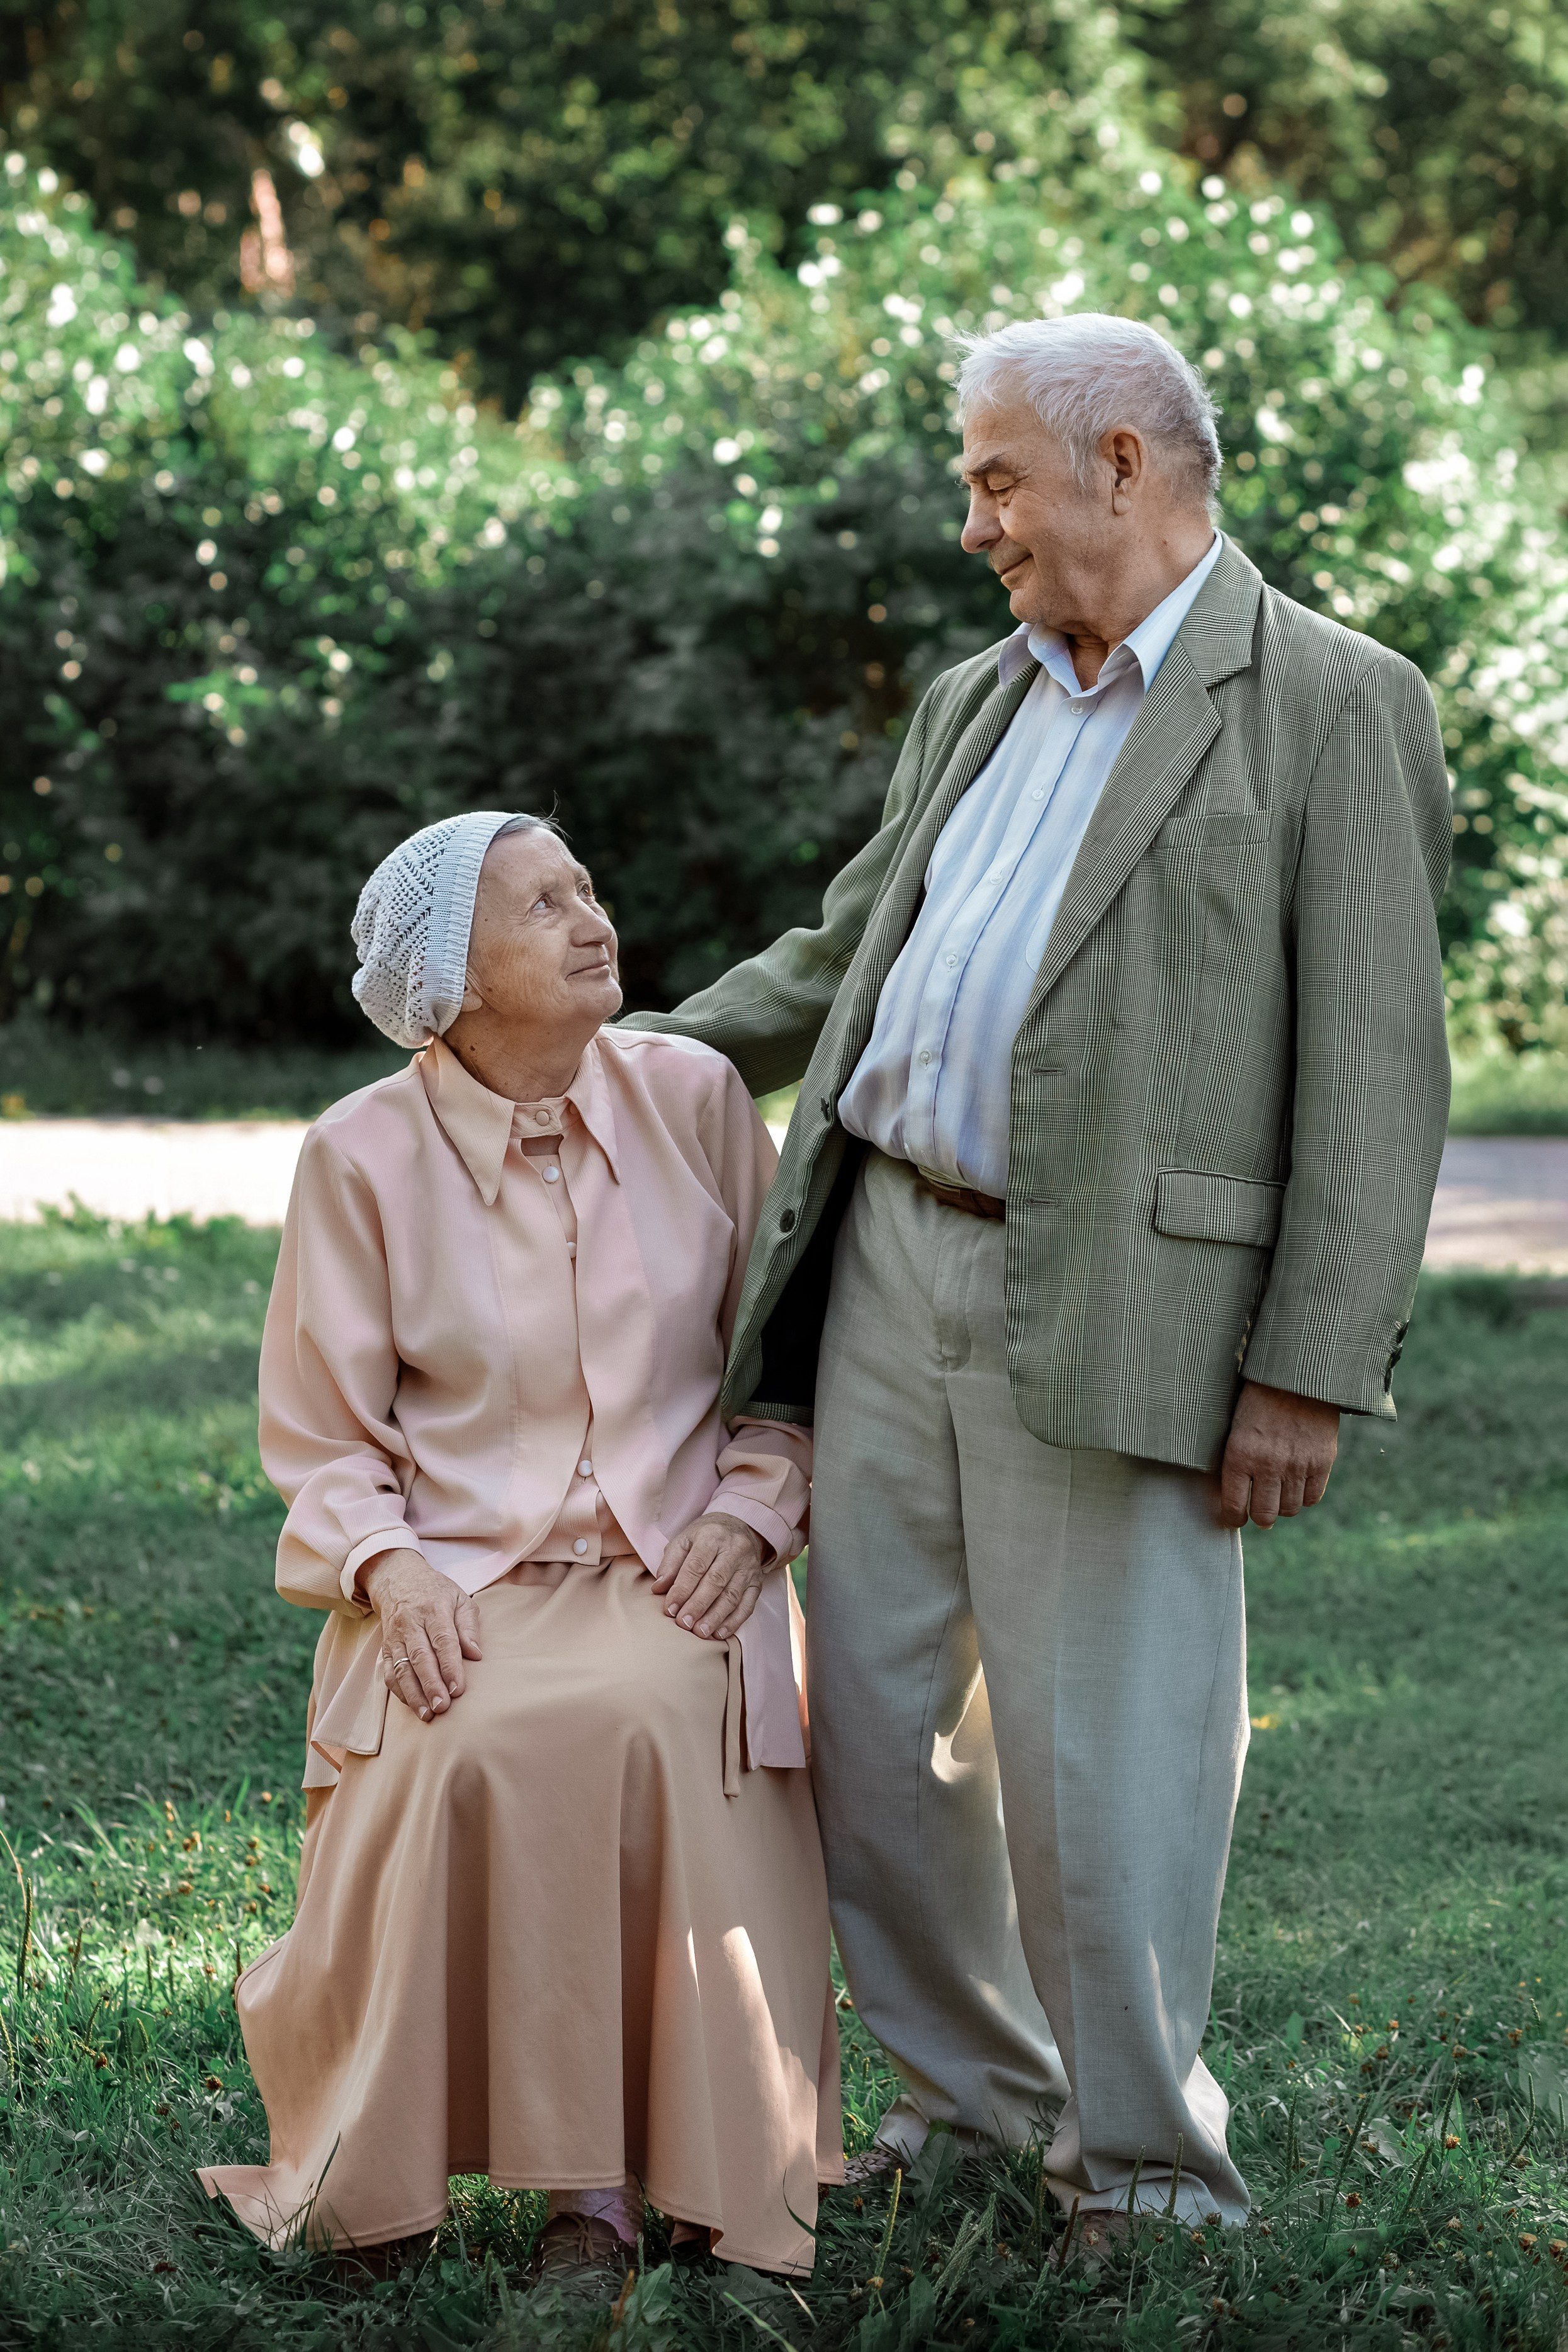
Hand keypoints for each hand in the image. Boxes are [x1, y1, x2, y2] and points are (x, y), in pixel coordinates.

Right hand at [359, 1547, 482, 1719]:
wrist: (398, 1579)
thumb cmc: (436, 1593)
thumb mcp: (460, 1599)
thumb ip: (469, 1626)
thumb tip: (476, 1654)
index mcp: (434, 1609)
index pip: (442, 1640)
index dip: (450, 1666)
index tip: (458, 1689)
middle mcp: (411, 1623)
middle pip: (420, 1657)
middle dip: (431, 1685)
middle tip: (442, 1707)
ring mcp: (395, 1636)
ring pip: (402, 1668)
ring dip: (413, 1694)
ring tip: (427, 1715)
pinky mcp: (386, 1647)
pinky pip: (389, 1672)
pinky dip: (399, 1691)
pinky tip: (412, 1705)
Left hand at [651, 1513, 768, 1639]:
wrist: (738, 1528)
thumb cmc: (706, 1537)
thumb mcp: (684, 1540)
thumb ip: (670, 1564)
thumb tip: (658, 1589)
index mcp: (712, 1536)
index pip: (696, 1565)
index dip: (682, 1589)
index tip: (670, 1609)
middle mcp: (734, 1550)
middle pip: (716, 1581)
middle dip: (698, 1605)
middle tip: (684, 1623)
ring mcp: (748, 1567)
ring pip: (732, 1595)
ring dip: (715, 1617)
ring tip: (700, 1632)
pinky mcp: (757, 1582)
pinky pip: (748, 1604)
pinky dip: (734, 1621)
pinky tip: (719, 1633)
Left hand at [1217, 1381, 1339, 1529]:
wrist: (1297, 1375)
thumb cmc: (1259, 1398)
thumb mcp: (1236, 1426)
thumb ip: (1236, 1459)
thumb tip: (1235, 1494)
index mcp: (1239, 1455)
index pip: (1233, 1506)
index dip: (1233, 1518)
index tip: (1234, 1518)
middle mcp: (1268, 1465)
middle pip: (1264, 1515)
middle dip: (1259, 1517)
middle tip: (1259, 1512)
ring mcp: (1297, 1466)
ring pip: (1289, 1509)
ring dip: (1283, 1506)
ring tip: (1279, 1494)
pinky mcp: (1321, 1462)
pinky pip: (1312, 1498)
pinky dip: (1305, 1496)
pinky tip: (1299, 1485)